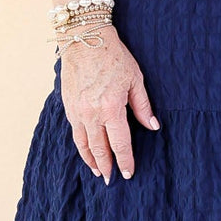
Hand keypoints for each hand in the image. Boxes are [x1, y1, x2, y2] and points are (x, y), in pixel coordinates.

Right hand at [59, 24, 159, 182]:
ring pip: (83, 144)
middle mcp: (91, 114)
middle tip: (111, 180)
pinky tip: (86, 150)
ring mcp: (77, 111)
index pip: (119, 144)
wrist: (84, 39)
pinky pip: (74, 132)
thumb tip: (152, 126)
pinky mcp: (68, 106)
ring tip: (97, 171)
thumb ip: (143, 106)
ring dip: (91, 160)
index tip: (129, 173)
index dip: (125, 161)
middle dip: (106, 167)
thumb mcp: (135, 79)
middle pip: (99, 149)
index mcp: (111, 108)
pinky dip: (81, 145)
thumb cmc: (113, 56)